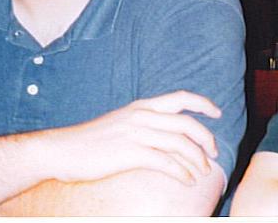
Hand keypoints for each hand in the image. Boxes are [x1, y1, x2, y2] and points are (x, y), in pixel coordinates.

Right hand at [52, 90, 220, 185]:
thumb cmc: (90, 140)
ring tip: (202, 173)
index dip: (203, 104)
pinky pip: (166, 162)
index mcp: (142, 106)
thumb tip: (166, 133)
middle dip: (205, 138)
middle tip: (213, 152)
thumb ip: (143, 122)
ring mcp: (136, 134)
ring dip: (196, 160)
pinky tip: (187, 180)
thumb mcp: (121, 122)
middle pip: (186, 123)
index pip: (180, 98)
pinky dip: (181, 172)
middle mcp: (142, 116)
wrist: (61, 150)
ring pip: (180, 144)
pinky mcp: (130, 153)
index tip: (217, 113)